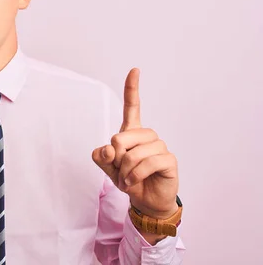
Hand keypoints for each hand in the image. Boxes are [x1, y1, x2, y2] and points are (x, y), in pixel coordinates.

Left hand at [92, 68, 178, 218]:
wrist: (145, 200)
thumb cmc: (128, 179)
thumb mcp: (107, 168)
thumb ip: (101, 157)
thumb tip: (108, 148)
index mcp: (131, 132)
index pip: (132, 107)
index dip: (132, 88)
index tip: (135, 70)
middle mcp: (147, 136)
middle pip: (121, 137)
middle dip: (115, 157)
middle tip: (119, 171)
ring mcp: (160, 147)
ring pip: (134, 152)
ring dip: (125, 170)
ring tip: (127, 179)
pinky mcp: (169, 160)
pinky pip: (148, 163)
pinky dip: (136, 175)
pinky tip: (134, 182)